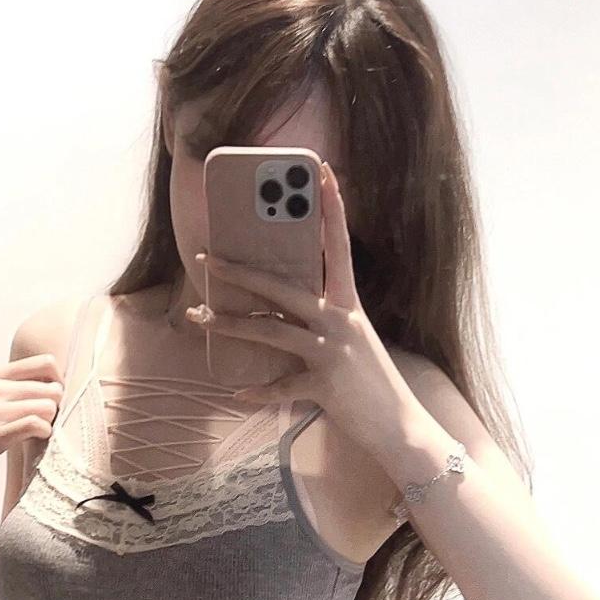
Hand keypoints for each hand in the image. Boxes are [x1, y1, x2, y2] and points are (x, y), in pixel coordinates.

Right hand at [0, 356, 63, 505]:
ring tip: (41, 428)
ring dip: (51, 420)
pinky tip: (38, 437)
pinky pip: (36, 425)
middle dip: (56, 404)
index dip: (58, 379)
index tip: (53, 395)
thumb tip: (48, 383)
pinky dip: (44, 432)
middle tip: (48, 418)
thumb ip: (8, 384)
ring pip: (48, 406)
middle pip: (52, 388)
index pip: (45, 363)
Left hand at [186, 162, 413, 449]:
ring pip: (272, 331)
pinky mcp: (326, 386)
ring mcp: (333, 353)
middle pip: (284, 287)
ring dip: (231, 325)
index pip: (338, 246)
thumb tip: (278, 308)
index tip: (320, 171)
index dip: (332, 208)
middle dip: (242, 271)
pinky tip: (237, 392)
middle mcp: (342, 321)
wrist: (399, 428)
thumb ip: (321, 321)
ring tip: (200, 317)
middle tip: (208, 258)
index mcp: (349, 304)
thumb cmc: (369, 383)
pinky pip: (282, 386)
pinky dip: (258, 392)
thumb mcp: (351, 341)